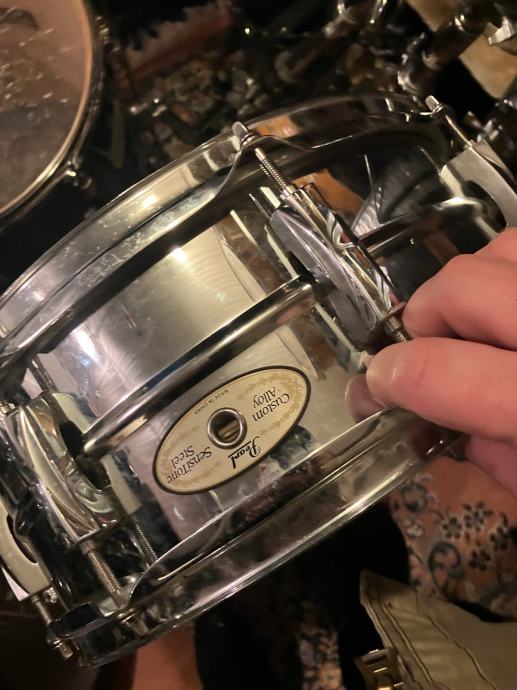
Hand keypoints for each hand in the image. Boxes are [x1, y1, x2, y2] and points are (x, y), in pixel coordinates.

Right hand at [365, 228, 516, 495]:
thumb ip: (495, 457)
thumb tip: (438, 419)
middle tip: (429, 353)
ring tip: (481, 323)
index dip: (388, 379)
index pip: (438, 373)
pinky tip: (512, 305)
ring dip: (474, 285)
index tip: (376, 388)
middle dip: (425, 320)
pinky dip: (509, 268)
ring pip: (500, 247)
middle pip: (460, 287)